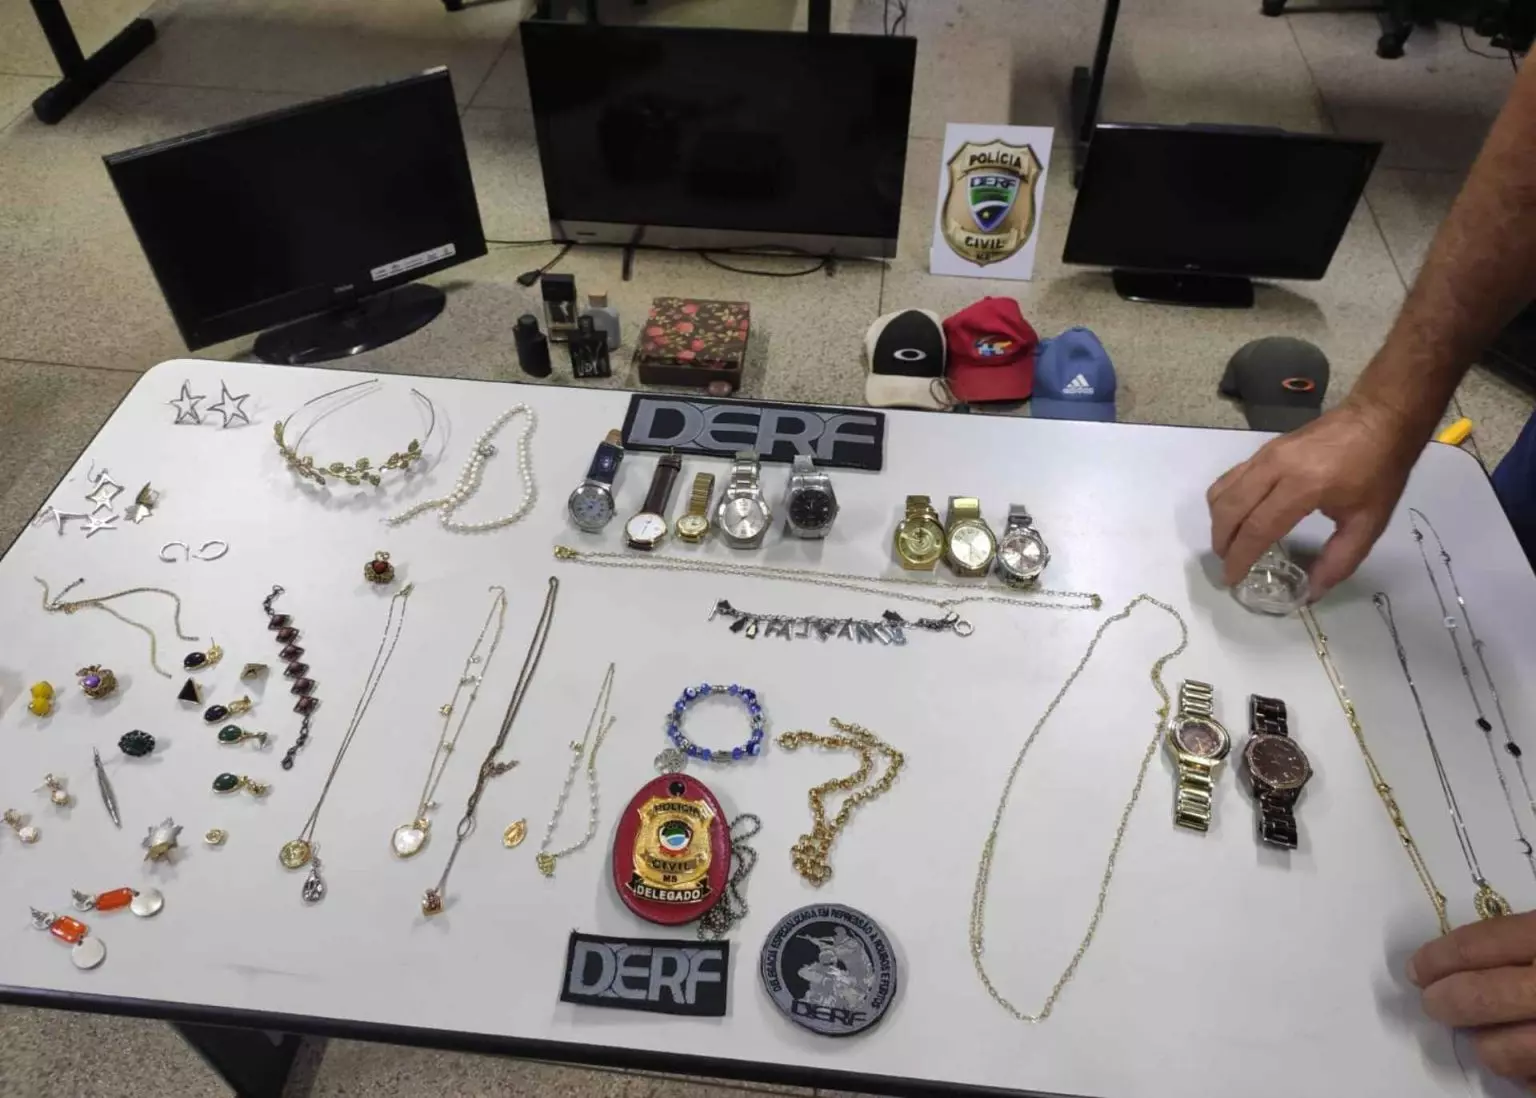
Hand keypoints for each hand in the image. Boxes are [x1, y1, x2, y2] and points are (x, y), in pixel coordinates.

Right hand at [1206, 398, 1419, 596]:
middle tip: (1228, 564)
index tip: (1232, 579)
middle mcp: (1276, 468)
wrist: (1379, 419)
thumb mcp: (1369, 522)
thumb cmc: (1379, 471)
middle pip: (1230, 510)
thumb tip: (1312, 592)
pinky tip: (1237, 515)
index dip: (1241, 558)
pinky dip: (1224, 501)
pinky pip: (1230, 477)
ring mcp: (1266, 454)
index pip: (1258, 528)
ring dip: (1219, 522)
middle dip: (1223, 543)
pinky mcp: (1263, 449)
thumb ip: (1340, 560)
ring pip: (1222, 491)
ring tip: (1230, 542)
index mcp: (1304, 486)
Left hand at [1410, 913, 1535, 1087]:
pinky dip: (1521, 1073)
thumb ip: (1520, 941)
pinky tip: (1524, 1058)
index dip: (1436, 959)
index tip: (1415, 969)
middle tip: (1433, 1002)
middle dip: (1444, 1001)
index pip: (1476, 946)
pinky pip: (1529, 1082)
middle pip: (1477, 997)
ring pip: (1499, 1050)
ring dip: (1485, 1044)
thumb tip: (1458, 957)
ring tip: (1486, 1035)